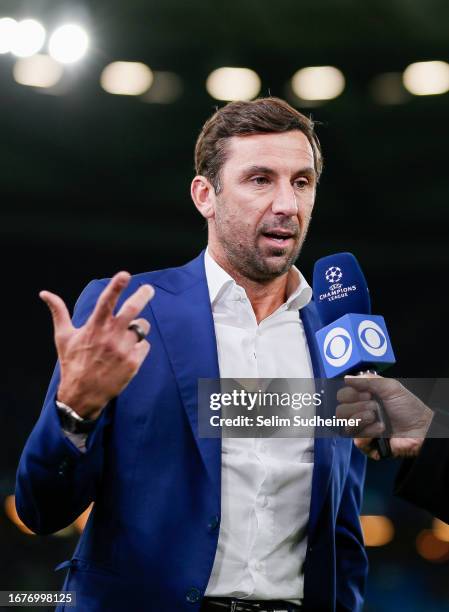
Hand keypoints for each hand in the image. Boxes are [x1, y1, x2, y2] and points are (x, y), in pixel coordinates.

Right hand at [40, 272, 153, 419]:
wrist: (82, 395)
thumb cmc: (72, 363)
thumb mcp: (63, 337)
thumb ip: (59, 312)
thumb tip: (44, 293)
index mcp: (94, 327)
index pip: (106, 302)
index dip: (116, 286)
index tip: (125, 274)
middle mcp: (110, 336)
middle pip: (133, 309)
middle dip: (143, 295)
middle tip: (149, 289)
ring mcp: (123, 350)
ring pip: (141, 327)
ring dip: (137, 327)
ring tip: (125, 337)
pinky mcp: (134, 362)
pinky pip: (144, 345)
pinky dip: (139, 346)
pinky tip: (127, 354)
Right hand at [336, 375, 433, 459]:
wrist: (422, 428)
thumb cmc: (408, 407)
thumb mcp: (389, 387)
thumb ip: (367, 380)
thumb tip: (346, 378)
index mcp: (363, 399)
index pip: (342, 396)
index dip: (351, 394)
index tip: (367, 394)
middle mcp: (360, 414)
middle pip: (340, 411)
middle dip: (358, 407)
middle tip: (374, 407)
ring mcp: (363, 431)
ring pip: (346, 426)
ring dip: (363, 420)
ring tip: (378, 419)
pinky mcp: (368, 446)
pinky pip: (357, 441)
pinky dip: (369, 433)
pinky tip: (381, 431)